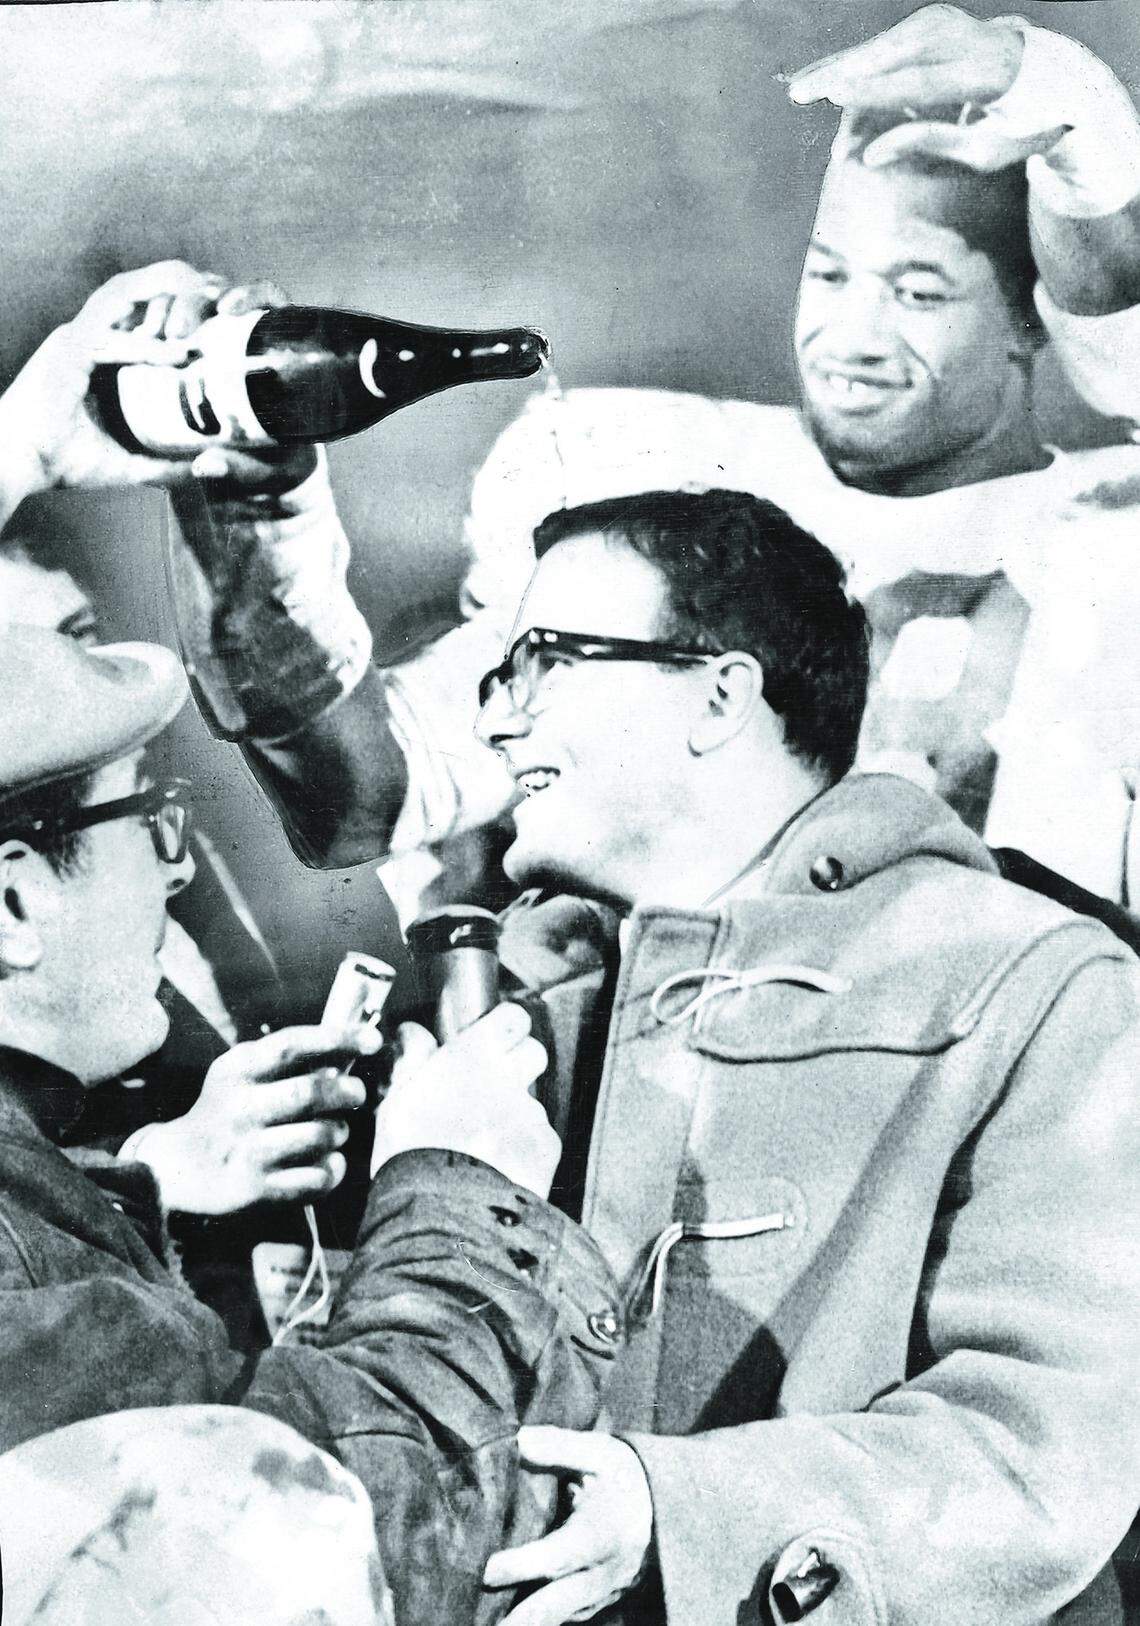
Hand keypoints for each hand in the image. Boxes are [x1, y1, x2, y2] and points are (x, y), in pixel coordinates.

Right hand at [0, 260, 313, 505]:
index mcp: (98, 350)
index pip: (140, 311)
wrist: (16, 464)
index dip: (177, 300)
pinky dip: (146, 345)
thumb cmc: (59, 460)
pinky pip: (110, 341)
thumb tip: (200, 470)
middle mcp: (86, 335)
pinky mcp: (66, 354)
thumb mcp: (125, 461)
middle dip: (178, 282)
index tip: (217, 305)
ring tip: (206, 291)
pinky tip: (179, 351)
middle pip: (135, 291)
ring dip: (164, 289)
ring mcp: (74, 339)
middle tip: (222, 289)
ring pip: (122, 296)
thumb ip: (161, 462)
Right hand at [130, 1020, 380, 1213]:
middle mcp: (240, 1109)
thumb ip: (287, 1056)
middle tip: (356, 1094)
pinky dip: (333, 1170)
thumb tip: (350, 1042)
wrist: (175, 1169)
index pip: (292, 1045)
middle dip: (348, 1091)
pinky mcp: (255, 1190)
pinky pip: (316, 1179)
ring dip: (340, 1132)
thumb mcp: (240, 1072)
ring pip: (319, 1137)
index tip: (372, 1039)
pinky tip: (328, 1162)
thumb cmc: (225, 1110)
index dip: (337, 1038)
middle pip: (311, 1092)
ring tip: (335, 1131)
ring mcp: (247, 1152)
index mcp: (237, 1071)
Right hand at [371, 1003, 558, 1197]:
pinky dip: (526, 1150)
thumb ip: (412, 1059)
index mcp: (472, 1056)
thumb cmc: (410, 1153)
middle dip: (519, 1065)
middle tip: (492, 1087)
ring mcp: (531, 1112)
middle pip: (534, 1052)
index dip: (505, 1027)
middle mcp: (509, 1077)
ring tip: (485, 1144)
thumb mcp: (397, 1100)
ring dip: (516, 1114)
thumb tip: (414, 1033)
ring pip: (532, 1101)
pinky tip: (501, 1168)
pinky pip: (542, 1138)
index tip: (492, 1040)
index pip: (512, 1017)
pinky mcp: (546, 1146)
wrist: (442, 1211)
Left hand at [483, 1428, 653, 1624]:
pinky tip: (512, 1619)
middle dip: (517, 1622)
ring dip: (524, 1624)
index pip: (555, 1558)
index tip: (484, 1570)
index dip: (519, 1567)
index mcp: (602, 1535)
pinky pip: (566, 1617)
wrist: (668, 1503)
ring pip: (558, 1618)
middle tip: (476, 1619)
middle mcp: (603, 1574)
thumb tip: (513, 1440)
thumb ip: (555, 1447)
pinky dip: (539, 1620)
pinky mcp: (601, 1602)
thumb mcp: (597, 1453)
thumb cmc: (625, 1474)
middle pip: (553, 1606)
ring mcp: (603, 1594)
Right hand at [787, 5, 1060, 173]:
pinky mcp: (932, 20)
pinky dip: (855, 60)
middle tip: (799, 92)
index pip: (920, 82)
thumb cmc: (1010, 126)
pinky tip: (824, 75)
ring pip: (883, 44)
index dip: (874, 91)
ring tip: (799, 88)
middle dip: (843, 72)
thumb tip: (870, 155)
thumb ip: (926, 146)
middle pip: (894, 54)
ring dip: (839, 65)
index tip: (833, 97)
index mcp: (986, 74)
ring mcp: (947, 23)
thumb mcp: (980, 151)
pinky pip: (886, 43)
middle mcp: (965, 38)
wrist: (1043, 75)